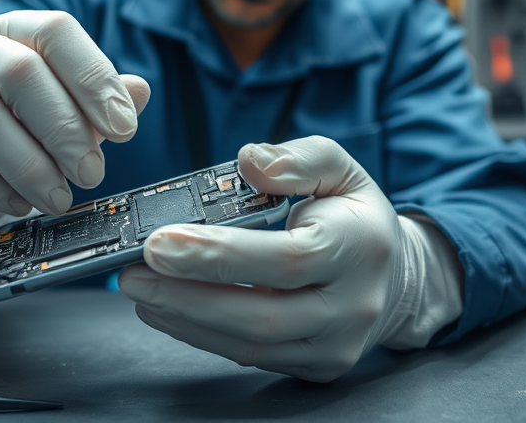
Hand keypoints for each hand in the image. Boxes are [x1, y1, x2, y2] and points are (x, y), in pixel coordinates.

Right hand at [0, 11, 149, 256]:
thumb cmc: (14, 131)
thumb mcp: (61, 112)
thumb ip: (97, 100)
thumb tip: (140, 92)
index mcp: (7, 28)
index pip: (55, 31)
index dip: (94, 78)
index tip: (125, 128)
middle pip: (20, 71)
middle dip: (65, 129)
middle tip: (93, 173)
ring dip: (31, 165)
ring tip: (60, 196)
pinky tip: (20, 203)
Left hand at [118, 135, 408, 382]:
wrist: (393, 275)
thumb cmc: (353, 215)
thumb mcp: (338, 168)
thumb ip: (296, 158)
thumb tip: (247, 160)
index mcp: (358, 248)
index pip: (283, 259)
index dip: (217, 254)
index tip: (159, 243)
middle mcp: (351, 306)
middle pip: (260, 314)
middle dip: (186, 296)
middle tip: (132, 273)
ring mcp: (334, 346)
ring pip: (249, 344)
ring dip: (184, 319)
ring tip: (139, 289)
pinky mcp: (314, 367)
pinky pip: (249, 355)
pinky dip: (200, 333)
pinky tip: (167, 308)